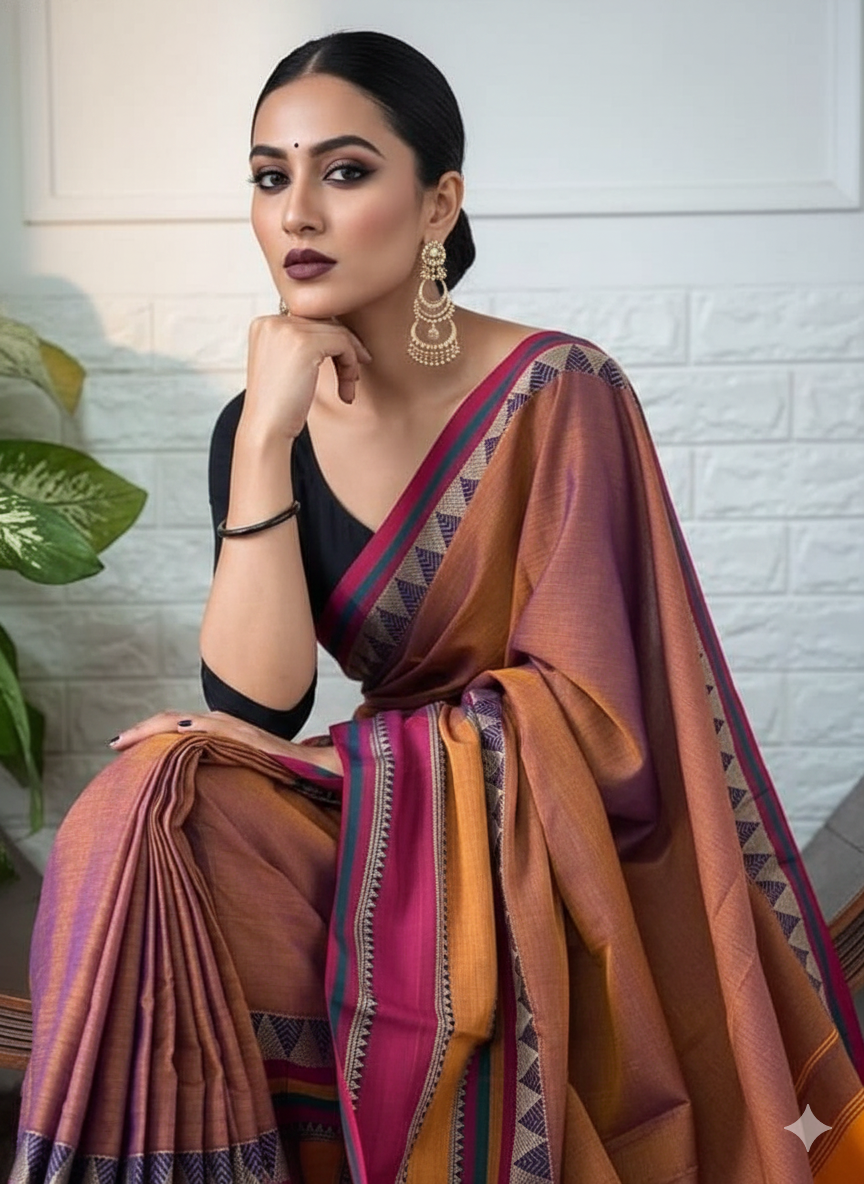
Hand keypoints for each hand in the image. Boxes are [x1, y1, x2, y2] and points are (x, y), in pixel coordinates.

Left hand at [108, 710, 342, 775]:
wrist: (321, 771)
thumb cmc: (287, 776)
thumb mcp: (244, 774)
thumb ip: (222, 773)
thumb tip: (197, 791)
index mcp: (223, 733)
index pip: (179, 727)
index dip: (150, 733)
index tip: (123, 746)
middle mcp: (226, 724)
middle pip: (174, 720)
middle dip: (143, 730)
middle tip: (115, 744)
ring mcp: (235, 729)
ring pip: (184, 721)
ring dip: (153, 729)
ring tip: (125, 741)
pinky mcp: (245, 738)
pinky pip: (210, 730)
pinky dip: (186, 729)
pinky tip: (169, 735)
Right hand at [243, 313, 371, 440]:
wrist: (266, 430)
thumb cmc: (279, 406)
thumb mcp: (286, 365)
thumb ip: (302, 344)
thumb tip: (340, 331)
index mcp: (265, 324)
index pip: (311, 320)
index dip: (331, 343)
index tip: (344, 368)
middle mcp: (272, 321)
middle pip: (325, 323)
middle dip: (345, 350)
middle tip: (351, 380)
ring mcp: (286, 329)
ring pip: (337, 332)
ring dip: (350, 362)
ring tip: (348, 389)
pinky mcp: (304, 343)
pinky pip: (343, 343)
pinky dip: (351, 365)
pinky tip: (347, 391)